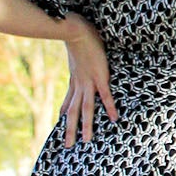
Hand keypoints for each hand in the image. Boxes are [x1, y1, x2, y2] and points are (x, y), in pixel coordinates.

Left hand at [60, 15, 118, 146]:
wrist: (75, 29)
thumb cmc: (75, 34)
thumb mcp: (73, 50)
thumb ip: (75, 57)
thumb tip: (72, 54)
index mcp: (74, 79)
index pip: (68, 100)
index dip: (64, 112)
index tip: (60, 123)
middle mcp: (79, 84)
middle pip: (73, 111)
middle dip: (70, 129)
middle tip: (68, 146)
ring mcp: (89, 82)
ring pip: (86, 108)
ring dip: (86, 125)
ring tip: (87, 141)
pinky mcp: (100, 76)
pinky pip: (105, 95)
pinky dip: (109, 107)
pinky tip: (114, 119)